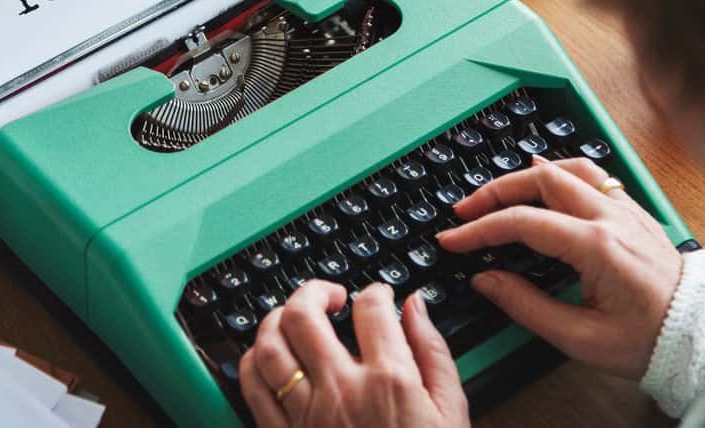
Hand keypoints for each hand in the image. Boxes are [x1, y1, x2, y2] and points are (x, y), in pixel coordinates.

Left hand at [239, 281, 468, 427]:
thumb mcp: (450, 414)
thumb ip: (433, 353)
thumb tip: (415, 308)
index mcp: (390, 381)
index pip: (370, 309)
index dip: (374, 291)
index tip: (376, 296)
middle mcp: (341, 390)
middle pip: (303, 314)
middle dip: (314, 290)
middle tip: (330, 295)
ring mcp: (307, 415)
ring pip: (270, 344)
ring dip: (278, 318)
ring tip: (294, 316)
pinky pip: (253, 387)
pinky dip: (254, 360)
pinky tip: (270, 355)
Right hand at [437, 158, 681, 379]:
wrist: (701, 337)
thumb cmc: (648, 341)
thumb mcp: (580, 337)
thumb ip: (526, 306)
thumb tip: (486, 280)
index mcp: (596, 246)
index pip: (522, 222)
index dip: (479, 230)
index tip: (452, 240)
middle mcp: (610, 218)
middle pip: (540, 179)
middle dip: (494, 192)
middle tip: (465, 211)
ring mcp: (624, 209)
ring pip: (566, 168)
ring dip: (525, 175)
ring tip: (497, 193)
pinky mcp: (632, 212)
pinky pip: (592, 175)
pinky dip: (560, 171)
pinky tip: (544, 178)